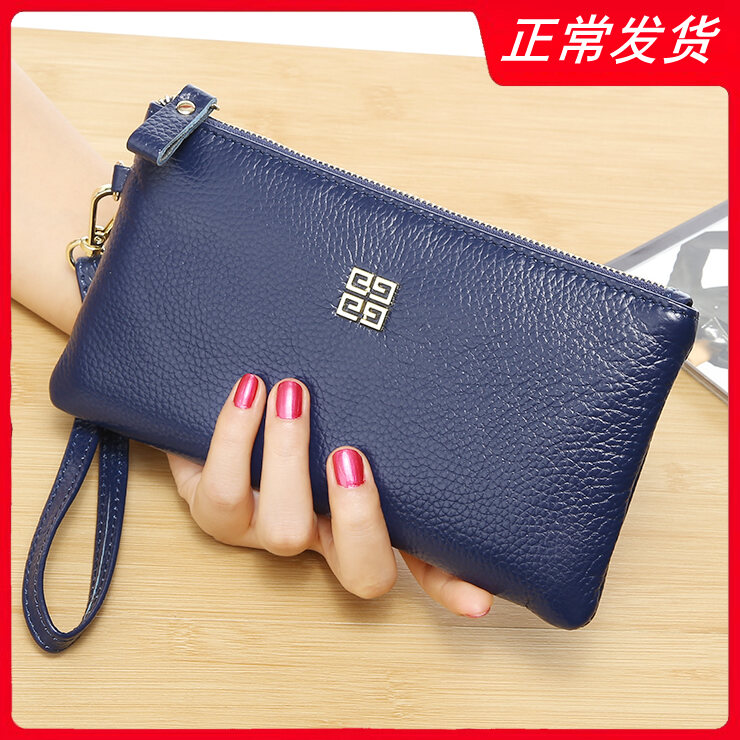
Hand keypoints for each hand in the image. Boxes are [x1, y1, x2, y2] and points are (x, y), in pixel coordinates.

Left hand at [168, 375, 493, 617]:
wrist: (208, 391)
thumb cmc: (292, 395)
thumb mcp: (341, 401)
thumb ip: (379, 400)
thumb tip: (436, 353)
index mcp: (360, 512)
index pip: (418, 558)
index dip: (448, 583)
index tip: (478, 601)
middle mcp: (319, 532)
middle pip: (360, 570)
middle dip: (360, 518)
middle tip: (350, 455)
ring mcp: (265, 527)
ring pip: (284, 531)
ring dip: (289, 457)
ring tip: (291, 392)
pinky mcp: (211, 508)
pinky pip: (220, 495)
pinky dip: (234, 439)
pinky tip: (249, 390)